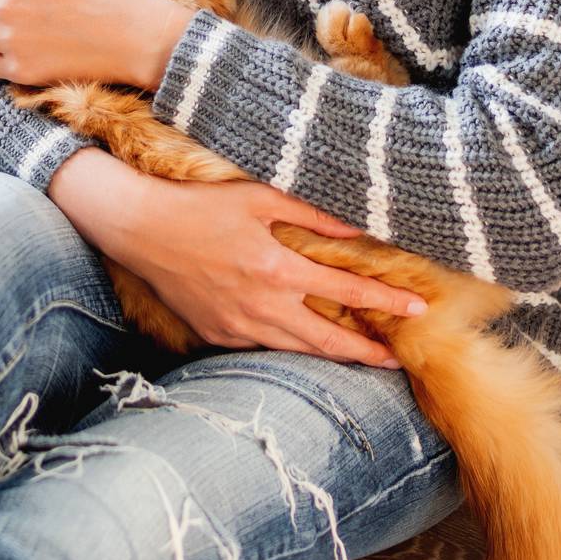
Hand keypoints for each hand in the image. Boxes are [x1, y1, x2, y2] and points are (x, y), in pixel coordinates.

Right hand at [97, 167, 423, 368]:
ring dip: (331, 356)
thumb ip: (310, 215)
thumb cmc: (201, 206)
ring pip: (297, 351)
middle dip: (367, 354)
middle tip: (397, 362)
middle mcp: (263, 306)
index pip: (348, 292)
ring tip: (360, 359)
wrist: (142, 230)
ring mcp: (239, 327)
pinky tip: (300, 342)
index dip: (387, 303)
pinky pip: (262, 346)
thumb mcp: (259, 198)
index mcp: (278, 269)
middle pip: (329, 340)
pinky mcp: (218, 335)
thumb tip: (354, 226)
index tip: (418, 309)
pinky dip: (286, 346)